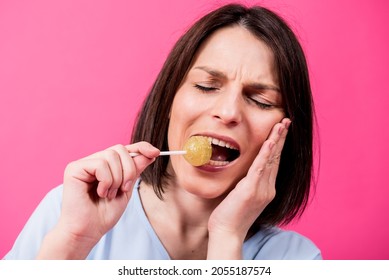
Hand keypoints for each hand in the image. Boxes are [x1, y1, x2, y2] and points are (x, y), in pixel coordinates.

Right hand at [37, 141, 158, 258]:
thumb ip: (135, 170)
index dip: (142, 147)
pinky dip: (106, 181)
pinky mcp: (74, 168)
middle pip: (120, 149)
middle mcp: (94, 161)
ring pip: (111, 155)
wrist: (88, 231)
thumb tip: (151, 153)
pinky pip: (100, 164)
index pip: (126, 149)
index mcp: (106, 165)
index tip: (156, 153)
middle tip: (124, 189)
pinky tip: (100, 193)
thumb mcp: (126, 189)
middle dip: (129, 170)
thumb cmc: (104, 214)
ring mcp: (84, 164)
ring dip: (117, 179)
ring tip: (109, 194)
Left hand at [207, 118, 290, 258]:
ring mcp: (261, 190)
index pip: (274, 162)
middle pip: (276, 158)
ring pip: (271, 160)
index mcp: (266, 189)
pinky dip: (265, 154)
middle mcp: (268, 188)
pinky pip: (260, 168)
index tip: (281, 130)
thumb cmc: (230, 215)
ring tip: (281, 125)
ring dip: (276, 140)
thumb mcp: (242, 195)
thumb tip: (247, 170)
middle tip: (286, 121)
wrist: (227, 232)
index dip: (278, 145)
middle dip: (281, 138)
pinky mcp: (251, 190)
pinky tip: (270, 142)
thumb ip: (248, 182)